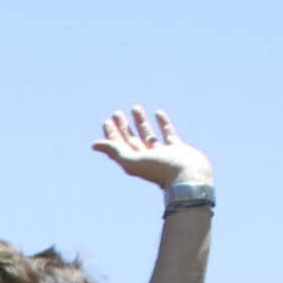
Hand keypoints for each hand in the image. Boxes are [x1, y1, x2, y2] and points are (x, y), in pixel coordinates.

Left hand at [91, 106, 210, 191]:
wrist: (188, 175)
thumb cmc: (160, 169)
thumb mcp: (133, 161)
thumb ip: (115, 151)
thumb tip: (94, 144)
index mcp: (134, 162)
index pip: (119, 147)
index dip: (112, 134)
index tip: (107, 121)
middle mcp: (147, 159)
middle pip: (131, 140)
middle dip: (123, 127)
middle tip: (117, 113)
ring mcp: (162, 154)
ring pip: (148, 135)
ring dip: (140, 122)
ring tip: (135, 108)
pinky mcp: (177, 149)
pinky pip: (167, 133)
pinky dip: (162, 123)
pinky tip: (158, 113)